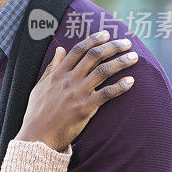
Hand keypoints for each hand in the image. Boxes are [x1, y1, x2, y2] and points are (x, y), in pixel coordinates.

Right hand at [16, 31, 137, 151]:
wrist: (37, 136)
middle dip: (112, 47)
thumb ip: (52, 67)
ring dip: (121, 62)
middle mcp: (69, 80)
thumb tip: (59, 48)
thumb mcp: (40, 86)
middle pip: (94, 56)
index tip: (106, 34)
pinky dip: (120, 86)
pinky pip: (107, 94)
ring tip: (134, 57)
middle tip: (126, 43)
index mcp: (58, 73)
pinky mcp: (85, 108)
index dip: (93, 39)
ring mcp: (77, 93)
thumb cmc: (37, 112)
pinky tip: (131, 81)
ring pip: (103, 71)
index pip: (78, 50)